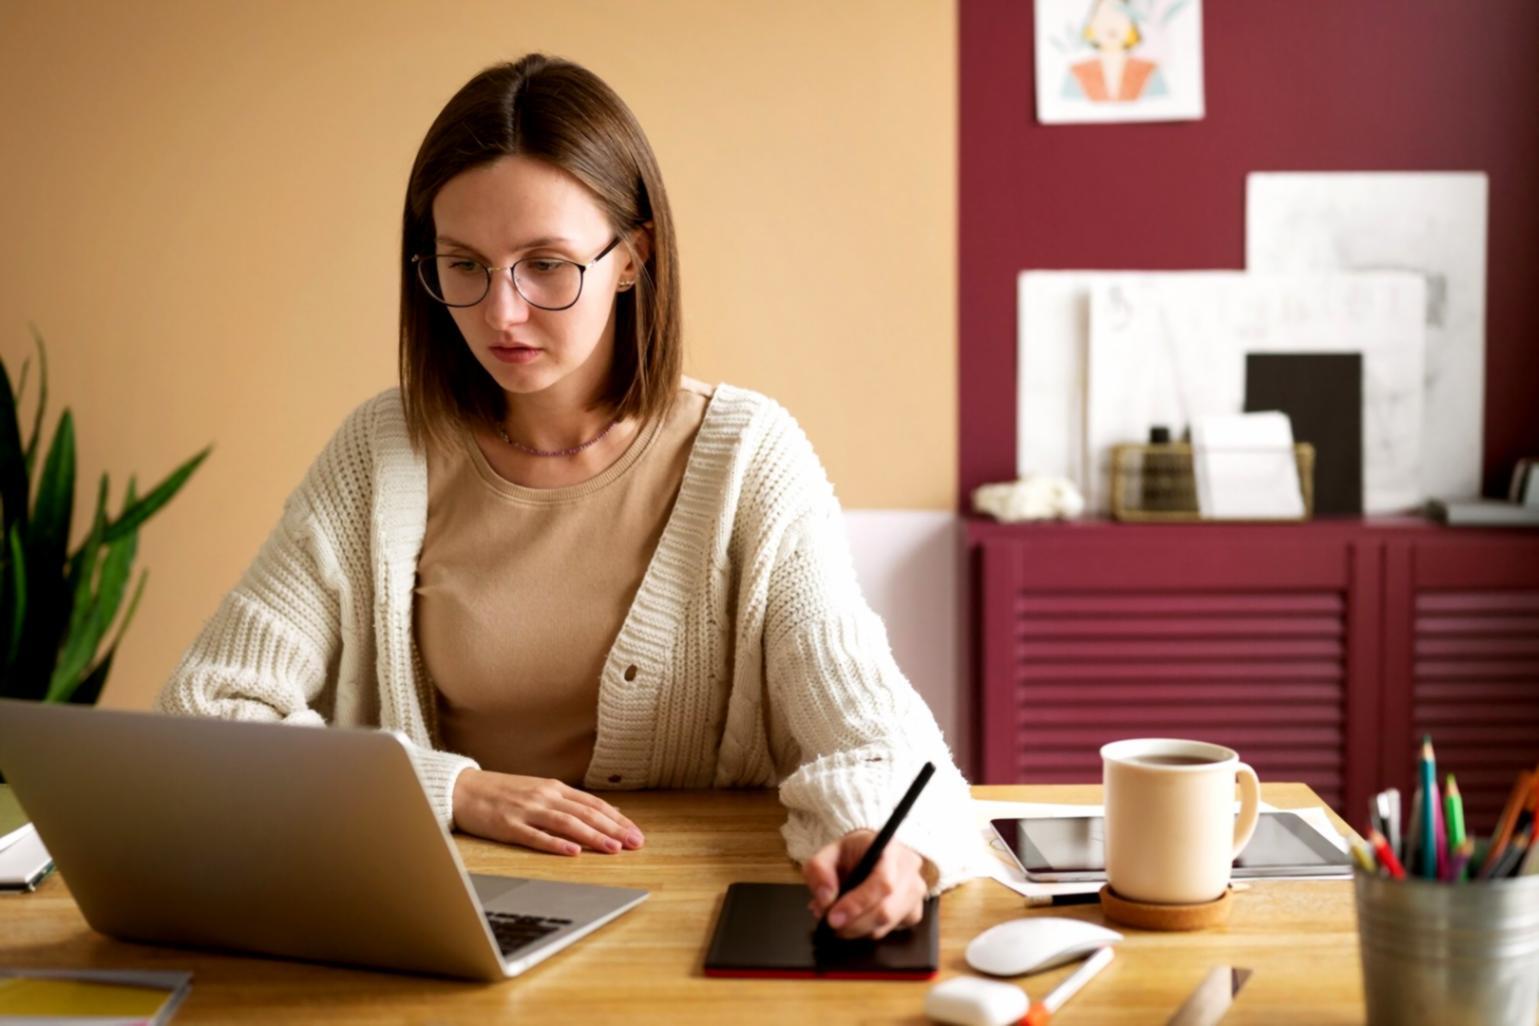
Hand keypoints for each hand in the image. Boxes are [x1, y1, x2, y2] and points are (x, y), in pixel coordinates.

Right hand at [451, 768, 644, 855]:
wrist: (462, 789)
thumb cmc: (502, 793)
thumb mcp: (539, 791)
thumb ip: (569, 802)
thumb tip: (604, 814)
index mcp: (554, 788)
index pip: (594, 804)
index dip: (617, 820)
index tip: (636, 833)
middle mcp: (544, 796)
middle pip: (586, 813)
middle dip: (613, 829)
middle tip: (635, 844)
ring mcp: (526, 810)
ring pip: (567, 823)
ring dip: (593, 836)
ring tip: (614, 849)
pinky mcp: (508, 825)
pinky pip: (535, 836)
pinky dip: (556, 844)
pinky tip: (573, 851)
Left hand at [802, 830, 927, 939]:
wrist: (870, 852)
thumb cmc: (851, 852)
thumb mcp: (828, 853)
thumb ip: (819, 871)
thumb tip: (825, 900)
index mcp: (890, 848)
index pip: (882, 882)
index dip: (857, 904)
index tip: (833, 918)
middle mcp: (910, 868)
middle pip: (886, 910)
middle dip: (853, 924)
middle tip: (830, 925)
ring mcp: (916, 891)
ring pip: (888, 924)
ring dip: (858, 929)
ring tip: (839, 919)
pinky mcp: (915, 910)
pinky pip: (892, 930)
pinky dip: (870, 930)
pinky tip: (859, 919)